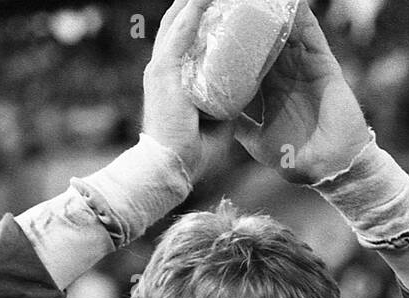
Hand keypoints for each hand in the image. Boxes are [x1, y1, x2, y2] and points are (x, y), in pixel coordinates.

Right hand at [142, 0, 235, 182]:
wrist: (171, 169)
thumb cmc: (192, 153)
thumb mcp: (218, 120)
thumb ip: (228, 102)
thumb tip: (247, 90)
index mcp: (174, 78)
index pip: (187, 38)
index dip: (202, 19)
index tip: (221, 5)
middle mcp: (165, 67)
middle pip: (181, 23)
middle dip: (197, 3)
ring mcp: (162, 67)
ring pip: (178, 20)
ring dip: (195, 0)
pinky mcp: (164, 71)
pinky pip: (179, 32)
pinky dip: (192, 11)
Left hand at [234, 1, 371, 184]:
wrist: (330, 169)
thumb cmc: (296, 160)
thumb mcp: (255, 141)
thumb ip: (238, 125)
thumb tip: (213, 115)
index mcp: (270, 90)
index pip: (248, 59)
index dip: (234, 43)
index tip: (216, 25)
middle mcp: (286, 74)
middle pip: (266, 38)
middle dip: (250, 19)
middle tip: (233, 2)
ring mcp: (305, 67)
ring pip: (286, 30)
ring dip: (273, 11)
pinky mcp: (323, 64)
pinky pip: (311, 33)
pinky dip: (301, 15)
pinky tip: (290, 0)